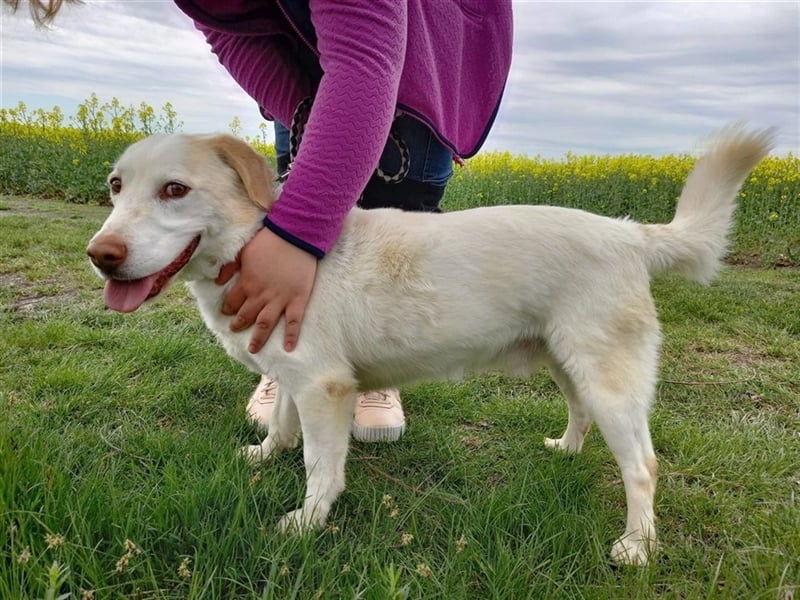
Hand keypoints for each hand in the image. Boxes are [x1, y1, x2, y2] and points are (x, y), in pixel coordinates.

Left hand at [216, 228, 316, 353]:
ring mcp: (280, 299)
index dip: (228, 309)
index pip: (232, 302)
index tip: (227, 312)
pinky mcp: (298, 300)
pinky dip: (291, 336)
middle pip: (246, 316)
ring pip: (266, 324)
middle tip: (235, 330)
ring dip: (258, 338)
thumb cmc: (268, 241)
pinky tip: (288, 348)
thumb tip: (217, 280)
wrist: (295, 236)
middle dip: (239, 325)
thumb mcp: (242, 251)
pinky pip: (294, 322)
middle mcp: (260, 295)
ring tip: (253, 349)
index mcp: (246, 283)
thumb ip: (229, 267)